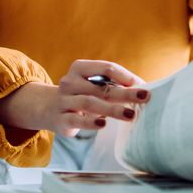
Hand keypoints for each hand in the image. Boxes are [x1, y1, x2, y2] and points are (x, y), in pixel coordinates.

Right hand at [0, 60, 149, 136]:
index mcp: (80, 68)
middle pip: (101, 87)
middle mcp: (70, 82)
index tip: (142, 85)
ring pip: (90, 103)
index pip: (106, 68)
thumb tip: (143, 89)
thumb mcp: (92, 84)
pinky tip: (103, 124)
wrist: (48, 108)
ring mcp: (64, 100)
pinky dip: (90, 122)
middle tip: (144, 96)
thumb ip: (113, 84)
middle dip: (125, 92)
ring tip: (130, 114)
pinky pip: (76, 120)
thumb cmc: (81, 94)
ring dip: (112, 109)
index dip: (125, 76)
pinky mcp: (60, 119)